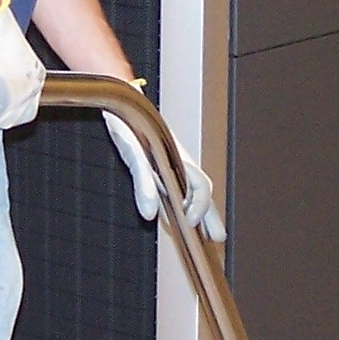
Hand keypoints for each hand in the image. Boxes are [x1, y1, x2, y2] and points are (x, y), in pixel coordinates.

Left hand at [104, 112, 225, 240]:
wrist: (120, 101)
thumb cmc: (130, 123)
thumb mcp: (134, 155)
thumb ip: (143, 185)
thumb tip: (150, 214)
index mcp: (180, 159)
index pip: (201, 189)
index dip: (200, 209)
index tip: (189, 225)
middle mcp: (180, 162)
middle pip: (202, 193)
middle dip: (210, 216)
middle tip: (218, 237)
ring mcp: (170, 162)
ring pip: (190, 190)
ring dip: (197, 211)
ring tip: (203, 232)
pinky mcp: (158, 162)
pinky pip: (175, 186)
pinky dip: (179, 203)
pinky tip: (172, 213)